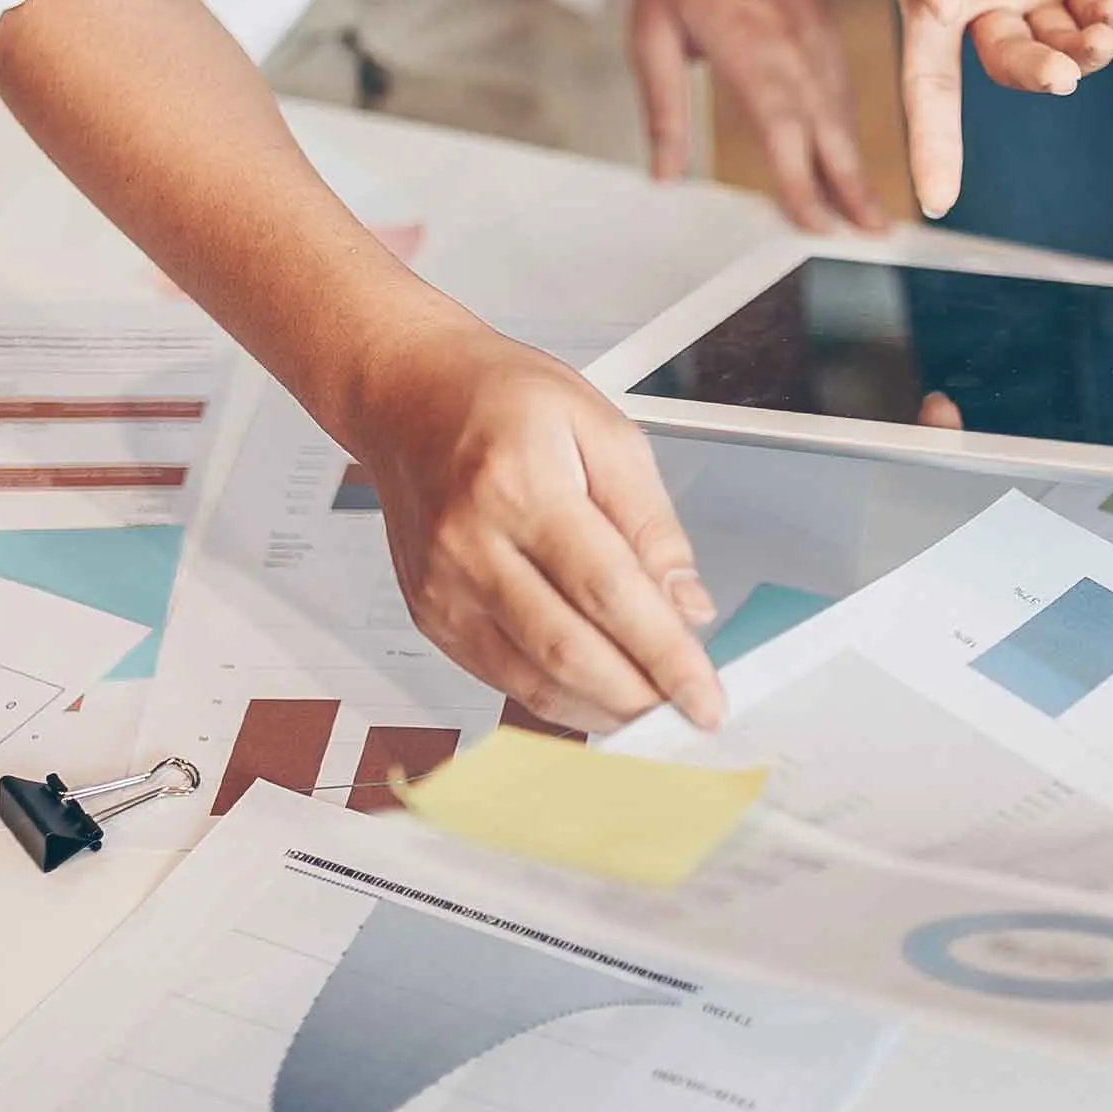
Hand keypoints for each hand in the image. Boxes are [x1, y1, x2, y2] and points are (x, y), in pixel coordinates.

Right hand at [331, 324, 724, 732]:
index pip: (608, 592)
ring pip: (530, 680)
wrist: (407, 396)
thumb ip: (651, 523)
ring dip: (601, 710)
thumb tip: (687, 605)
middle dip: (638, 698)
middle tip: (688, 715)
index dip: (664, 656)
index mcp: (521, 485)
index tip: (706, 697)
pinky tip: (597, 695)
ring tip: (652, 710)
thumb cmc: (501, 399)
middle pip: (567, 650)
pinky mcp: (429, 614)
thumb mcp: (603, 430)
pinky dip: (556, 698)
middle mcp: (471, 543)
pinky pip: (499, 677)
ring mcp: (442, 587)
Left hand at [632, 0, 880, 232]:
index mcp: (753, 51)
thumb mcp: (650, 29)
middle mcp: (796, 49)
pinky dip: (850, 131)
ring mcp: (818, 39)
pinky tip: (848, 158)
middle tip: (872, 237)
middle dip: (851, 189)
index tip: (814, 226)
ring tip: (870, 215)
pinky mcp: (824, 31)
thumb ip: (662, 106)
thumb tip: (664, 174)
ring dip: (856, 166)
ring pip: (844, 116)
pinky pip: (842, 91)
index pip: (785, 133)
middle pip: (830, 133)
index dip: (801, 186)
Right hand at [867, 0, 1112, 216]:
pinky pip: (1096, 13)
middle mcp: (982, 6)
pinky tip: (1112, 19)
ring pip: (1061, 49)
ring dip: (1083, 58)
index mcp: (928, 1)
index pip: (928, 91)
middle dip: (1038, 77)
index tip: (937, 200)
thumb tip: (936, 3)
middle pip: (1009, 68)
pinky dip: (1109, 26)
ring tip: (1097, 42)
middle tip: (1060, 74)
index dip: (934, 146)